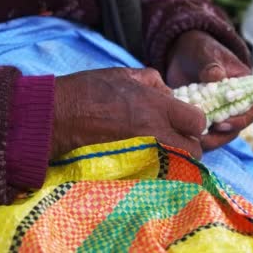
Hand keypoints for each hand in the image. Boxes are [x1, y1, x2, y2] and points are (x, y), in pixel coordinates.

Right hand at [51, 68, 205, 158]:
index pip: (197, 121)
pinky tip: (146, 163)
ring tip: (160, 152)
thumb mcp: (123, 75)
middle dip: (188, 145)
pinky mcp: (131, 172)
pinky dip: (158, 172)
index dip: (193, 121)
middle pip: (194, 149)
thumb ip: (153, 82)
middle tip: (174, 140)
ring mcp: (144, 156)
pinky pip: (158, 177)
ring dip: (176, 161)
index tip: (183, 122)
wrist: (55, 118)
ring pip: (179, 167)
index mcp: (156, 106)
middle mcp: (155, 132)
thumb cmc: (86, 92)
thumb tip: (170, 93)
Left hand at [166, 30, 252, 150]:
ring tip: (191, 139)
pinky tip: (181, 135)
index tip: (222, 123)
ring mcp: (219, 111)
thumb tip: (216, 76)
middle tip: (202, 137)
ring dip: (208, 139)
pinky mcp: (203, 117)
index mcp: (244, 86)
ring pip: (220, 133)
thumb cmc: (199, 50)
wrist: (181, 54)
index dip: (241, 120)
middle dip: (222, 135)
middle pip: (237, 126)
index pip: (252, 108)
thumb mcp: (205, 53)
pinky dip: (195, 135)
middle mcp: (235, 102)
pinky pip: (203, 131)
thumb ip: (211, 64)